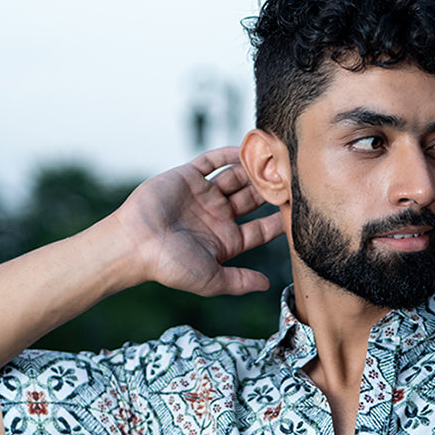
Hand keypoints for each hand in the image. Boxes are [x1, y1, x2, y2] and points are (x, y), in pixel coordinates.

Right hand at [114, 148, 285, 296]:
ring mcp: (203, 195)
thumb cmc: (170, 266)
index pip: (261, 230)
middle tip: (291, 178)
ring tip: (274, 159)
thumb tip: (268, 285)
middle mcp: (217, 217)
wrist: (135, 245)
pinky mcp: (187, 177)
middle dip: (270, 190)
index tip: (298, 210)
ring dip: (254, 169)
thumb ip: (240, 281)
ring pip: (236, 178)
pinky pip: (212, 161)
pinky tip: (246, 149)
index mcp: (226, 242)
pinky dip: (228, 154)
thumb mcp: (212, 279)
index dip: (279, 220)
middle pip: (252, 199)